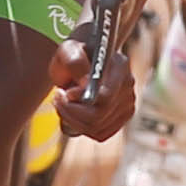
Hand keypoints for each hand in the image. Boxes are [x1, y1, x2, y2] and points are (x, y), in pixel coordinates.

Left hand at [48, 25, 136, 139]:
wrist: (83, 62)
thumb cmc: (74, 54)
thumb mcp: (68, 51)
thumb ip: (75, 63)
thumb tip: (84, 88)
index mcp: (120, 65)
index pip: (105, 96)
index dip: (81, 100)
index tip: (66, 92)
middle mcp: (128, 86)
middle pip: (99, 115)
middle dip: (71, 111)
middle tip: (57, 98)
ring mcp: (127, 105)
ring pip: (97, 128)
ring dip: (72, 119)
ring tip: (62, 103)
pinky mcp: (121, 119)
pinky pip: (100, 134)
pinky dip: (81, 128)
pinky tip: (72, 113)